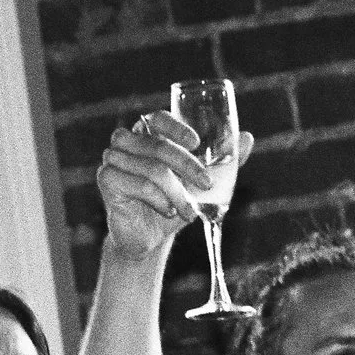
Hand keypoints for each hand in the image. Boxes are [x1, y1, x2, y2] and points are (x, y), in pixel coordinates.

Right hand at [95, 110, 251, 259]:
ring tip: (188, 211)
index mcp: (147, 133)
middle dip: (189, 167)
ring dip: (178, 193)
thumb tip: (248, 137)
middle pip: (159, 145)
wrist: (152, 236)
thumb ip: (223, 160)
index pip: (158, 118)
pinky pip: (139, 185)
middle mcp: (126, 141)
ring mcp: (112, 158)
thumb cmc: (176, 202)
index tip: (196, 143)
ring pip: (153, 169)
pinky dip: (160, 200)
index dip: (176, 128)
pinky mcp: (106, 179)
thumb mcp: (203, 182)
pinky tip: (168, 211)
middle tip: (207, 185)